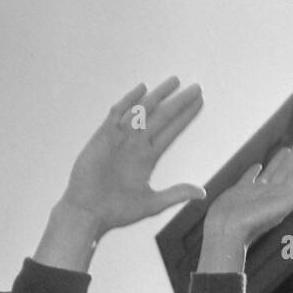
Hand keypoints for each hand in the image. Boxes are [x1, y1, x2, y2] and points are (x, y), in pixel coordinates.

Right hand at [60, 79, 205, 234]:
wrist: (89, 212)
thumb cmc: (118, 211)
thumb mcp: (153, 203)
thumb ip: (177, 194)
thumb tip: (203, 193)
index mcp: (148, 158)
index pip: (171, 131)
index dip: (185, 117)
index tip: (200, 104)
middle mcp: (136, 144)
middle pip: (162, 117)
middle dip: (179, 102)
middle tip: (196, 87)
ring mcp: (120, 138)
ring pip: (143, 110)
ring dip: (158, 95)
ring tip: (175, 81)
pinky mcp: (104, 136)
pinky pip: (118, 114)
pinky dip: (129, 101)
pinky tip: (142, 89)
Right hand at [199, 142, 292, 271]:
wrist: (226, 231)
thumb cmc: (253, 221)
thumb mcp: (280, 206)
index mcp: (281, 197)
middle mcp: (270, 195)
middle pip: (286, 173)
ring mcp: (254, 193)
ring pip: (270, 173)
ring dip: (279, 162)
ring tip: (286, 150)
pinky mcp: (239, 192)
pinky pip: (249, 178)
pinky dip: (254, 172)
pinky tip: (258, 166)